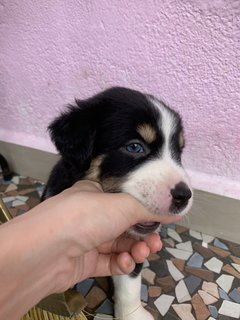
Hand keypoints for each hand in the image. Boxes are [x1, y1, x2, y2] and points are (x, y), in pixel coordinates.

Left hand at [47, 180, 182, 291]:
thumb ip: (150, 208)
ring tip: (144, 252)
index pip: (125, 198)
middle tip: (156, 241)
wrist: (45, 251)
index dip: (145, 208)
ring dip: (135, 248)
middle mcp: (91, 214)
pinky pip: (109, 261)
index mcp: (96, 193)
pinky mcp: (85, 261)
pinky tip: (126, 262)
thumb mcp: (122, 205)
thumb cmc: (86, 216)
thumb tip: (176, 209)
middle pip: (125, 223)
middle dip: (144, 233)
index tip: (162, 217)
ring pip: (119, 244)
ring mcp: (87, 238)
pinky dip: (121, 263)